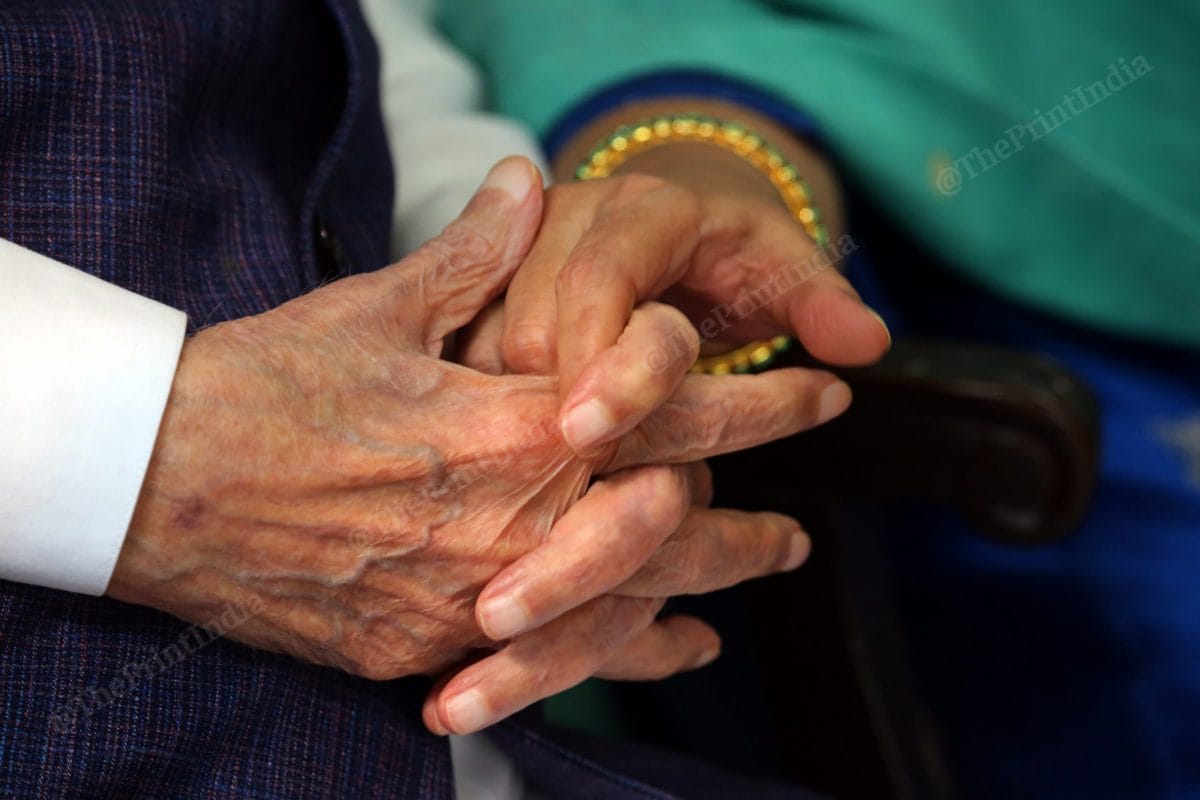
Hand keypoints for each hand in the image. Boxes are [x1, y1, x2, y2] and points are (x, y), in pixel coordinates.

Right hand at [106, 158, 845, 733]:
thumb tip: (528, 183)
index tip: (821, 393)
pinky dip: (627, 653)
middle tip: (805, 514)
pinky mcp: (430, 645)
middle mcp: (513, 519)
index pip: (675, 410)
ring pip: (633, 598)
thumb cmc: (263, 387)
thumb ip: (474, 257)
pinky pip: (557, 659)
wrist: (155, 483)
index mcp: (514, 424)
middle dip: (754, 513)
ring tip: (768, 569)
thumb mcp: (373, 307)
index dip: (762, 400)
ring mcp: (475, 593)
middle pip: (676, 522)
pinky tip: (676, 647)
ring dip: (713, 583)